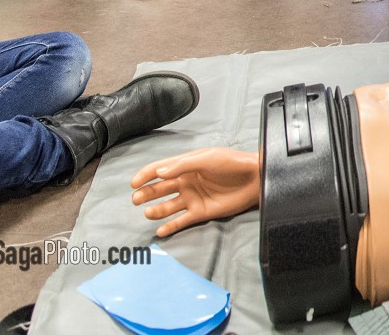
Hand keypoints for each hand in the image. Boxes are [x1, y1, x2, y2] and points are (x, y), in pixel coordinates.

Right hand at [130, 147, 260, 236]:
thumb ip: (183, 165)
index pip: (160, 170)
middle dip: (146, 193)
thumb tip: (159, 172)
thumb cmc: (232, 163)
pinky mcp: (201, 212)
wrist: (254, 178)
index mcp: (186, 165)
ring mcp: (192, 198)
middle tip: (136, 199)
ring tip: (148, 212)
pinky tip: (160, 231)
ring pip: (168, 206)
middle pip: (160, 189)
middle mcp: (186, 182)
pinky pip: (181, 221)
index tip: (134, 183)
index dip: (145, 175)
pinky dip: (170, 226)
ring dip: (156, 210)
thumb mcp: (207, 159)